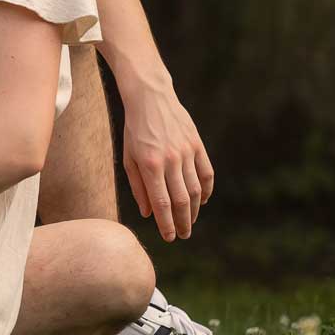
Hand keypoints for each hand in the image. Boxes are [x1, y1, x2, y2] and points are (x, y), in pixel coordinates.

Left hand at [121, 82, 214, 241]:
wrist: (150, 97)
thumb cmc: (135, 130)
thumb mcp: (128, 158)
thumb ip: (138, 187)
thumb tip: (148, 213)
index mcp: (150, 165)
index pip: (161, 203)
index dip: (166, 224)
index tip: (169, 237)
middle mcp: (170, 160)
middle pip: (181, 200)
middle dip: (182, 222)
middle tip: (183, 235)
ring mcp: (186, 152)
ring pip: (195, 190)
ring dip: (194, 210)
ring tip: (190, 222)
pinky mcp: (197, 144)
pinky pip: (207, 173)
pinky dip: (206, 190)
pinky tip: (201, 201)